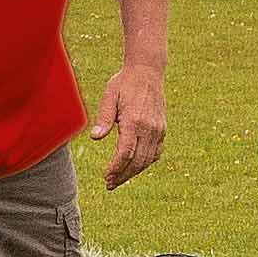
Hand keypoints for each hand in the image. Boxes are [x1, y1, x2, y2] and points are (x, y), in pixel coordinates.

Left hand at [92, 65, 166, 188]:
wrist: (148, 72)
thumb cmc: (124, 83)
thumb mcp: (109, 96)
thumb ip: (103, 117)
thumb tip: (95, 137)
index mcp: (134, 121)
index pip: (126, 153)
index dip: (115, 168)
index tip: (105, 177)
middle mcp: (149, 128)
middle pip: (137, 161)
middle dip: (123, 175)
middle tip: (109, 184)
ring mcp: (158, 129)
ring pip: (148, 159)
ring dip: (133, 172)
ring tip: (118, 180)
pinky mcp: (162, 129)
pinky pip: (156, 152)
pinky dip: (145, 163)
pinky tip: (134, 167)